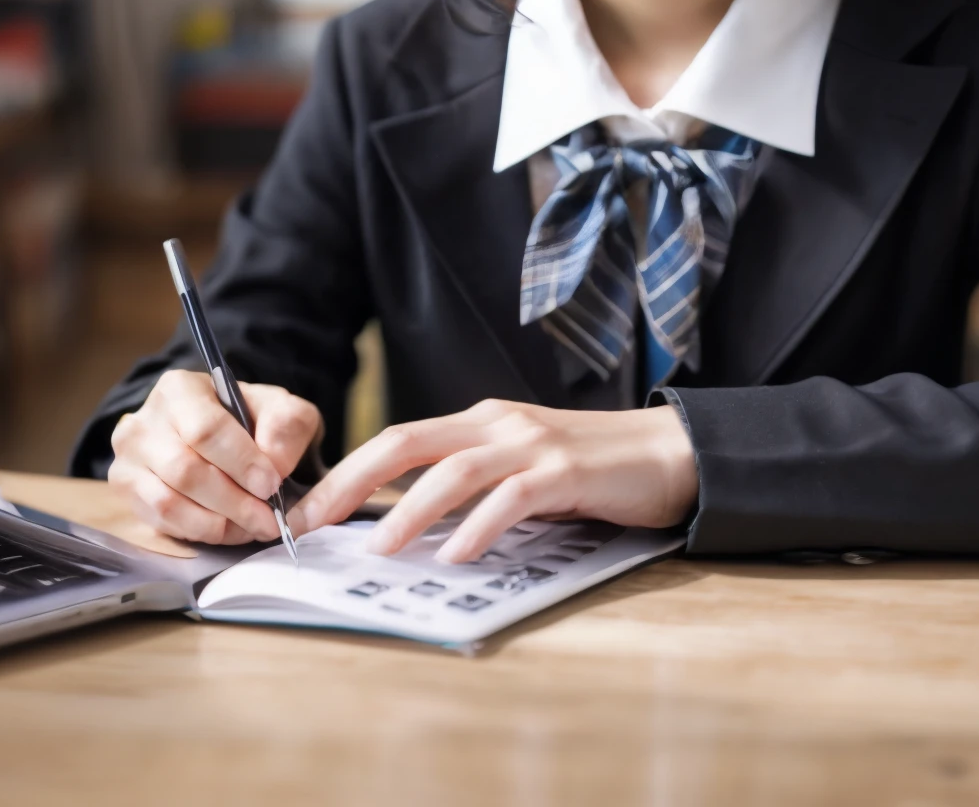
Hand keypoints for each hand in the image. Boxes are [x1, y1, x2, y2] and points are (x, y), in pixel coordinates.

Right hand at [108, 369, 322, 544]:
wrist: (215, 434)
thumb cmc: (246, 419)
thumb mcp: (278, 409)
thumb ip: (286, 426)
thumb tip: (275, 465)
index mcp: (178, 389)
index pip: (205, 429)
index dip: (241, 463)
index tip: (271, 486)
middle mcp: (143, 421)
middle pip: (185, 471)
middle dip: (234, 502)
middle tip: (268, 520)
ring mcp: (128, 458)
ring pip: (169, 502)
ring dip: (218, 523)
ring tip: (251, 527)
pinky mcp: (126, 490)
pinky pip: (161, 521)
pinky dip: (199, 532)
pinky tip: (227, 528)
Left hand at [286, 399, 697, 563]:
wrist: (670, 452)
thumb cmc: (590, 469)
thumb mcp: (519, 471)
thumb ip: (470, 489)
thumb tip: (406, 528)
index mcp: (478, 423)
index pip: (395, 440)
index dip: (345, 473)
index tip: (307, 511)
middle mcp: (497, 424)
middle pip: (405, 442)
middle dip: (350, 483)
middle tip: (312, 523)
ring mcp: (531, 444)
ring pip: (453, 470)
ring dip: (409, 510)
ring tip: (378, 548)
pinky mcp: (567, 471)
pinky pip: (512, 497)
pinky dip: (480, 527)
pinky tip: (458, 555)